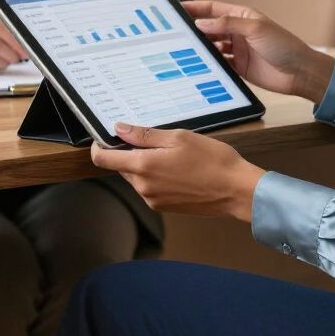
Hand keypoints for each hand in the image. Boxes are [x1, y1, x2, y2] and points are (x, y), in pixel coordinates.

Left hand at [91, 123, 264, 220]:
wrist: (235, 190)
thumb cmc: (211, 159)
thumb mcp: (178, 137)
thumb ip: (145, 135)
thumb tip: (119, 129)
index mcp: (143, 166)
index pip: (103, 159)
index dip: (99, 146)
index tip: (104, 137)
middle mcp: (143, 187)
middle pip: (121, 166)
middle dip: (129, 152)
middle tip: (154, 139)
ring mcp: (152, 199)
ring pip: (136, 176)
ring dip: (144, 164)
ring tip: (172, 154)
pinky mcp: (163, 207)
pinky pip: (148, 187)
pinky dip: (155, 176)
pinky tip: (177, 168)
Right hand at [185, 0, 334, 103]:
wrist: (300, 73)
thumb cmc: (283, 45)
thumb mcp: (255, 29)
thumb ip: (227, 24)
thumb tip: (201, 22)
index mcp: (242, 16)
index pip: (213, 9)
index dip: (195, 8)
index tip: (176, 9)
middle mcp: (238, 32)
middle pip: (210, 28)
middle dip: (193, 29)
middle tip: (173, 33)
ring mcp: (238, 50)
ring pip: (212, 46)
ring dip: (200, 48)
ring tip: (182, 50)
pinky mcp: (239, 67)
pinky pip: (219, 64)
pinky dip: (209, 64)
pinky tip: (197, 65)